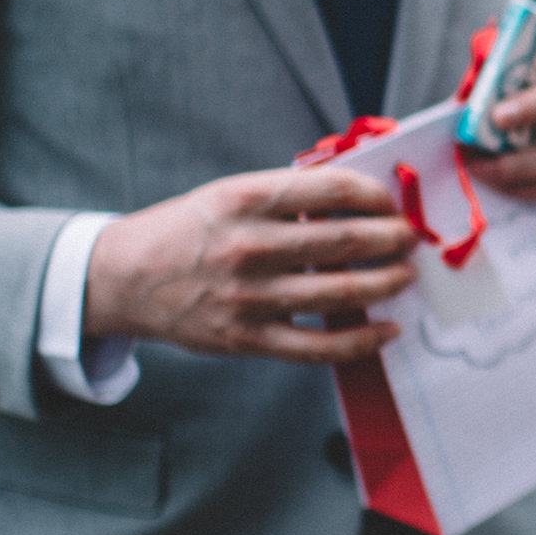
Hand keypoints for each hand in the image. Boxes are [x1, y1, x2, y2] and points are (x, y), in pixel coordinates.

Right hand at [84, 168, 418, 362]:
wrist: (123, 278)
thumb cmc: (187, 231)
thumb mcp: (229, 195)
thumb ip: (288, 196)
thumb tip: (358, 199)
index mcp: (246, 200)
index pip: (331, 189)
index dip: (374, 195)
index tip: (391, 202)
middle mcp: (249, 246)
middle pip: (344, 240)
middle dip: (391, 238)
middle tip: (412, 239)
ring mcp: (249, 296)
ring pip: (339, 292)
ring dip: (385, 283)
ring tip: (406, 276)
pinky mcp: (247, 338)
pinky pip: (318, 346)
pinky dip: (362, 340)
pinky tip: (387, 330)